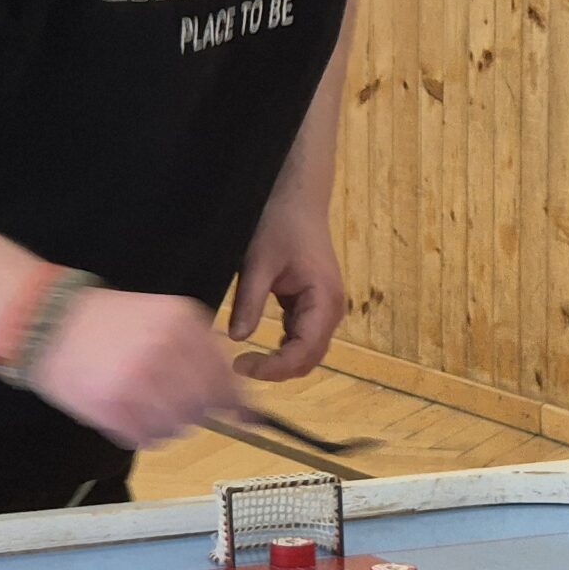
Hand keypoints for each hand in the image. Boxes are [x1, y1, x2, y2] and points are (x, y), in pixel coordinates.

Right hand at [30, 289, 243, 448]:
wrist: (48, 322)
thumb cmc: (111, 322)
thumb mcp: (165, 316)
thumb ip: (204, 352)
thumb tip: (242, 401)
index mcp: (182, 324)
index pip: (225, 379)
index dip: (236, 403)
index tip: (245, 416)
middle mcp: (165, 351)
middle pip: (204, 407)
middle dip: (196, 411)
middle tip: (173, 401)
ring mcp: (138, 382)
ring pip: (179, 427)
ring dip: (168, 423)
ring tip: (144, 401)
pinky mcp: (112, 408)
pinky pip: (149, 439)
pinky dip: (144, 433)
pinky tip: (128, 411)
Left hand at [228, 198, 344, 384]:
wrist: (297, 200)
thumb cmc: (280, 224)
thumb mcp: (258, 262)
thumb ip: (249, 301)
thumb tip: (237, 338)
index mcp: (324, 299)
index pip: (305, 351)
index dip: (275, 367)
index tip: (240, 365)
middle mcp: (332, 310)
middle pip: (310, 358)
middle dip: (278, 370)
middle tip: (239, 366)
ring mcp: (325, 310)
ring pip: (308, 353)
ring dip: (281, 363)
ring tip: (247, 361)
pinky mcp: (314, 307)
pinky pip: (303, 339)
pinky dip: (284, 350)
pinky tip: (260, 349)